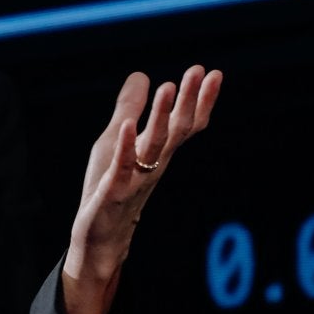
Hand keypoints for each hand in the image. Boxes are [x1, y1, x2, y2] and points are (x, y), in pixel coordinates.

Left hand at [61, 64, 222, 313]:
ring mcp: (135, 179)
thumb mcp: (116, 141)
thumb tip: (142, 75)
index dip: (200, 100)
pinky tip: (127, 126)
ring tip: (168, 87)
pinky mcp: (112, 192)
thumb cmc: (109, 188)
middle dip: (189, 101)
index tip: (213, 73)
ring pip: (154, 146)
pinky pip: (121, 168)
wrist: (100, 242)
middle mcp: (152, 165)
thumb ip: (130, 109)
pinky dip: (125, 147)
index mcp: (157, 153)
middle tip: (201, 71)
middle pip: (177, 131)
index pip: (185, 125)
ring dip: (162, 116)